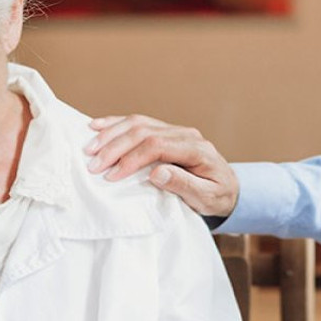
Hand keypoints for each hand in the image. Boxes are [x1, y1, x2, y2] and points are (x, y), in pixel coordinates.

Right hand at [85, 115, 239, 217]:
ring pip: (138, 123)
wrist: (230, 188)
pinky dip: (116, 124)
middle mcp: (185, 134)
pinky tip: (97, 127)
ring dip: (111, 134)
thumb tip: (157, 173)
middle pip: (143, 131)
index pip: (157, 146)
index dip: (131, 159)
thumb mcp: (206, 197)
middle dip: (115, 147)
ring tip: (90, 148)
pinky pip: (139, 122)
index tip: (112, 176)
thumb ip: (184, 184)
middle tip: (93, 164)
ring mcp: (174, 130)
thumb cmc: (218, 196)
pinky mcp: (166, 132)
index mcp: (196, 148)